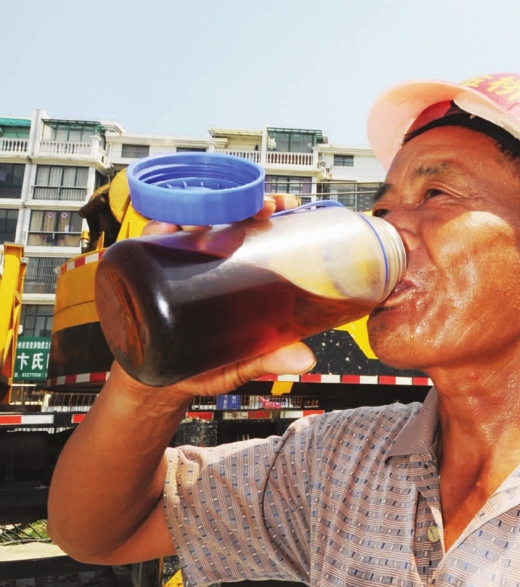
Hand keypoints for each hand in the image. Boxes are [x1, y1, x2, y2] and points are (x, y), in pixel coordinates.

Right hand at [117, 194, 314, 400]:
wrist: (159, 384)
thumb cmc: (203, 367)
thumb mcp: (240, 364)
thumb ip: (269, 359)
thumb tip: (305, 359)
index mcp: (234, 270)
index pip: (252, 228)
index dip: (269, 210)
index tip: (288, 207)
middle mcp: (207, 257)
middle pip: (225, 215)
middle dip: (245, 202)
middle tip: (265, 210)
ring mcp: (178, 260)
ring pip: (189, 220)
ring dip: (205, 208)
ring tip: (220, 217)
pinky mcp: (149, 270)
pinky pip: (150, 241)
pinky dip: (158, 228)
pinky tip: (169, 227)